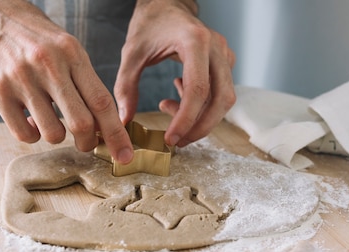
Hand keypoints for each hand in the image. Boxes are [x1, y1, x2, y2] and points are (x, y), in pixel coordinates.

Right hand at [0, 0, 133, 162]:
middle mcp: (48, 65)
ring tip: (52, 122)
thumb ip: (84, 81)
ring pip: (53, 133)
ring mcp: (21, 79)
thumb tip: (103, 124)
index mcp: (71, 52)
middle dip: (88, 143)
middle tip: (86, 144)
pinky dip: (33, 135)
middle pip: (82, 123)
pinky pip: (24, 134)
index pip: (102, 102)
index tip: (125, 156)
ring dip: (57, 137)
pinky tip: (31, 121)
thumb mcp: (65, 46)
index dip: (117, 133)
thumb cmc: (32, 34)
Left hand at [114, 0, 235, 146]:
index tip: (171, 138)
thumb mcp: (131, 54)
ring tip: (167, 107)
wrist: (166, 5)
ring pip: (224, 99)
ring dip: (200, 117)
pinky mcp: (225, 62)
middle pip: (220, 99)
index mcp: (195, 42)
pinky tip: (176, 96)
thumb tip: (123, 121)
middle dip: (200, 127)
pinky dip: (201, 105)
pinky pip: (220, 92)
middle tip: (177, 140)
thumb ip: (126, 87)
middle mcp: (216, 48)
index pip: (198, 90)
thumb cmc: (149, 25)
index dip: (186, 119)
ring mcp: (224, 55)